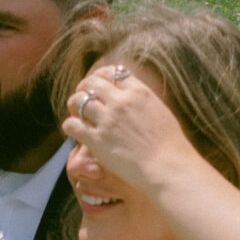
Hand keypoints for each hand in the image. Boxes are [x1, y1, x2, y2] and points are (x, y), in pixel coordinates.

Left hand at [62, 61, 192, 195]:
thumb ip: (142, 101)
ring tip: (76, 115)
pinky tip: (74, 131)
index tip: (97, 86)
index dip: (100, 77)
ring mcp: (107, 119)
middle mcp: (120, 101)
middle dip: (83, 89)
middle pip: (91, 82)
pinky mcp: (97, 140)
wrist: (168, 167)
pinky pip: (71, 124)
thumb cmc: (170, 145)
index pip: (111, 72)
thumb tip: (131, 97)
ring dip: (73, 105)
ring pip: (77, 100)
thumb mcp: (160, 111)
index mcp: (138, 91)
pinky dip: (69, 125)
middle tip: (82, 99)